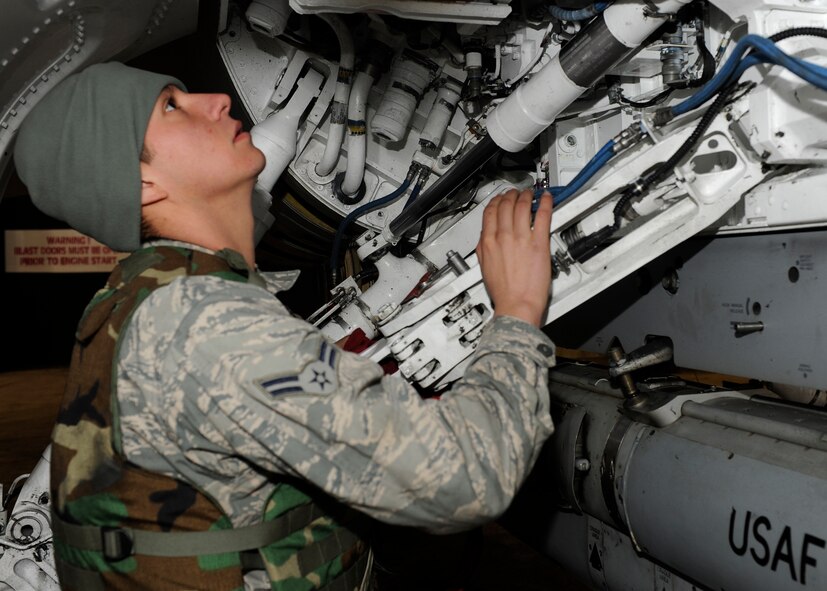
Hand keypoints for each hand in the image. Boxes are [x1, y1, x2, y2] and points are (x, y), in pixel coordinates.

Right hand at [476, 188, 552, 326]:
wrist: (516, 305)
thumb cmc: (503, 292)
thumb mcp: (484, 267)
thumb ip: (484, 249)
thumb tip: (485, 239)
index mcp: (488, 242)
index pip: (490, 212)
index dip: (496, 201)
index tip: (501, 199)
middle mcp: (503, 236)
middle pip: (506, 205)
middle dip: (512, 195)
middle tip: (517, 193)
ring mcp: (521, 238)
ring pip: (522, 206)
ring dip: (527, 196)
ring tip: (531, 193)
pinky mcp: (539, 243)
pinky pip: (543, 216)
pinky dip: (545, 203)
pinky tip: (547, 198)